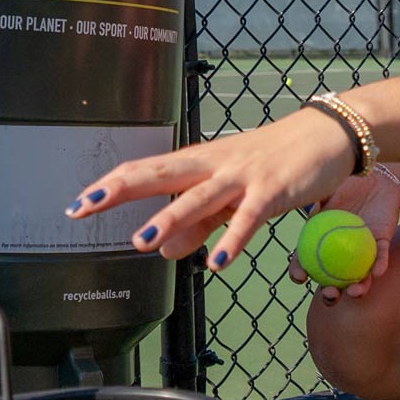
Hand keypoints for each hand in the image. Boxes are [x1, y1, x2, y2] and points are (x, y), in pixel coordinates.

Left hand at [65, 108, 357, 270]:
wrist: (324, 136)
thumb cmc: (273, 163)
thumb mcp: (229, 196)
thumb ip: (197, 224)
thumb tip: (162, 250)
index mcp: (198, 164)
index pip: (144, 172)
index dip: (109, 188)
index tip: (75, 206)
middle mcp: (213, 166)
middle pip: (158, 173)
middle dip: (118, 190)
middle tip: (82, 208)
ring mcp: (242, 176)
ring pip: (198, 196)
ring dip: (168, 219)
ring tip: (140, 243)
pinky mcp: (272, 191)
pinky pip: (249, 217)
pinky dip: (232, 239)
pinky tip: (216, 264)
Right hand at [286, 168, 399, 304]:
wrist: (376, 177)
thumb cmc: (346, 183)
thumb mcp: (326, 191)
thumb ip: (313, 201)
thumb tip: (298, 207)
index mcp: (321, 240)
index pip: (306, 261)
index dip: (300, 271)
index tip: (299, 277)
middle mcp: (340, 252)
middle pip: (333, 280)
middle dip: (330, 294)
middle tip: (329, 294)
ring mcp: (362, 251)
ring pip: (359, 278)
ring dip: (357, 289)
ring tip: (355, 292)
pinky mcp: (382, 245)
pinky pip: (381, 258)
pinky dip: (379, 266)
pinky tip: (378, 272)